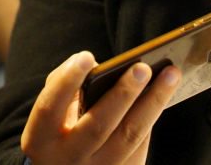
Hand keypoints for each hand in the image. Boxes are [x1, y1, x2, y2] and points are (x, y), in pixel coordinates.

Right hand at [21, 51, 180, 164]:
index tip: (87, 56)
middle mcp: (67, 162)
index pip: (50, 108)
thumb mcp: (49, 115)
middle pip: (99, 126)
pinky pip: (141, 146)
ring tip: (170, 74)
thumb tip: (98, 66)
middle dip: (123, 94)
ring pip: (129, 138)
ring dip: (153, 103)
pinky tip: (163, 95)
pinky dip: (152, 117)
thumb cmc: (57, 134)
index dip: (67, 81)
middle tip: (142, 67)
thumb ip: (63, 87)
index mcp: (40, 141)